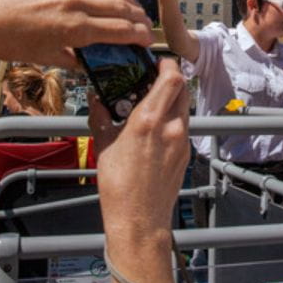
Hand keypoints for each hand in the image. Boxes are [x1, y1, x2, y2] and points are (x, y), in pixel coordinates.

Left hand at [0, 0, 152, 69]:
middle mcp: (73, 5)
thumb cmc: (9, 44)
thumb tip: (95, 58)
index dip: (139, 35)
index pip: (120, 30)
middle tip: (145, 24)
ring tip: (135, 5)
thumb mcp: (47, 57)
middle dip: (138, 17)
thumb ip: (76, 58)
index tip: (147, 40)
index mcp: (75, 29)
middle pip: (119, 7)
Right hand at [89, 59, 188, 237]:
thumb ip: (101, 117)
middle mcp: (171, 127)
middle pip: (182, 88)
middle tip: (152, 80)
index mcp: (149, 121)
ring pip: (184, 107)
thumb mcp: (103, 146)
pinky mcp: (186, 153)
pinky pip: (182, 126)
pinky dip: (172, 119)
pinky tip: (155, 129)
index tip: (156, 62)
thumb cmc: (119, 188)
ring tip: (151, 105)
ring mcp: (182, 141)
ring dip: (171, 99)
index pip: (171, 78)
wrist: (139, 220)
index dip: (166, 64)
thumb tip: (97, 100)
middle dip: (169, 79)